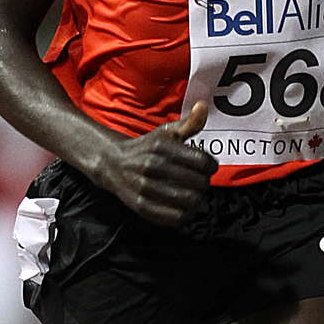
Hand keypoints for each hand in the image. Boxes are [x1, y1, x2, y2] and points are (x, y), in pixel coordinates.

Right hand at [97, 103, 217, 225]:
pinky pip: (174, 217)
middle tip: (199, 182)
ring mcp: (145, 187)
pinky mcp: (141, 206)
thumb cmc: (146, 148)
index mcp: (161, 147)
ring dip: (197, 201)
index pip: (203, 162)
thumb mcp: (166, 132)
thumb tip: (203, 106)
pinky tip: (182, 207)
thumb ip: (189, 123)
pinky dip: (184, 214)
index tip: (207, 168)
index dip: (211, 166)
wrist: (113, 163)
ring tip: (193, 196)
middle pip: (199, 183)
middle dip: (204, 184)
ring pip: (189, 202)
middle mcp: (152, 166)